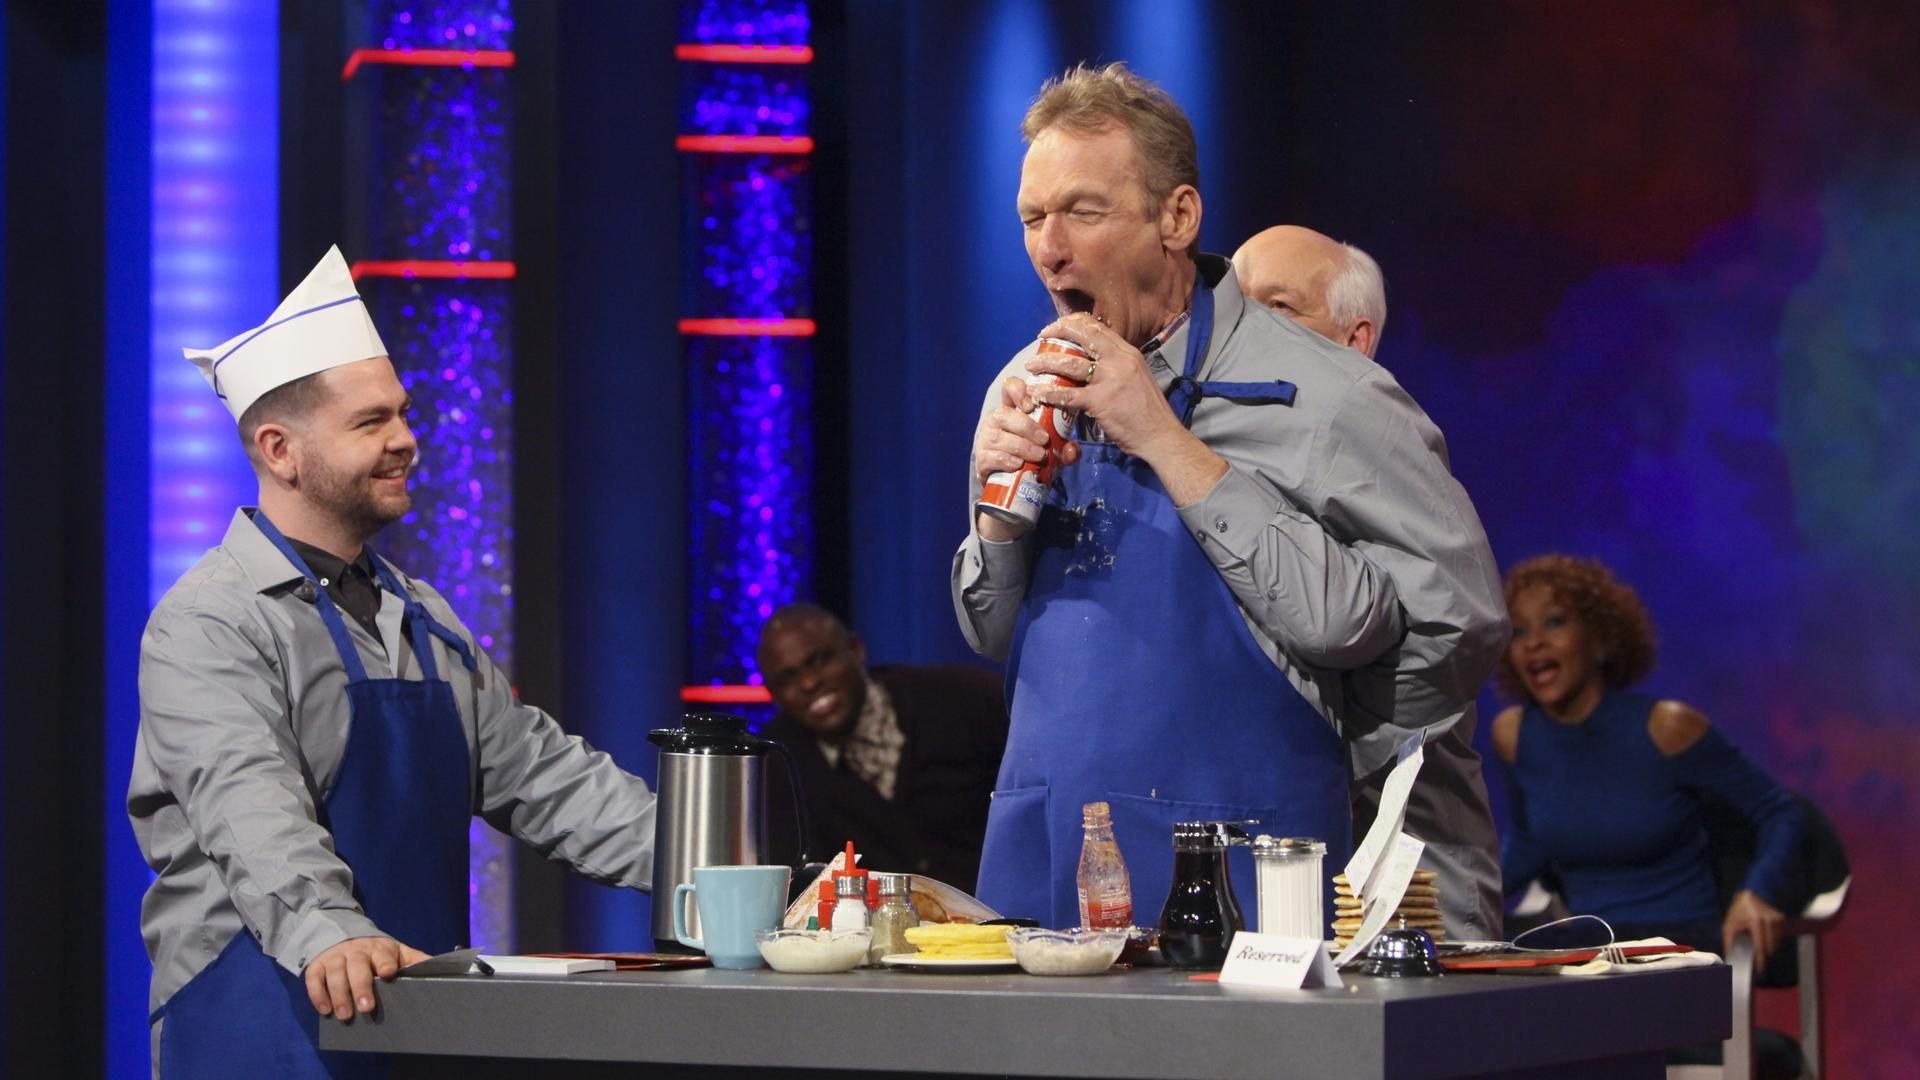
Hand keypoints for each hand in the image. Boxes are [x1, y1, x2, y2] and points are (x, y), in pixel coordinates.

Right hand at [304, 935, 430, 1020]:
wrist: (341, 935)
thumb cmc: (375, 952)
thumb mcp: (396, 951)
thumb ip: (414, 960)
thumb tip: (440, 967)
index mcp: (379, 949)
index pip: (383, 955)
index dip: (385, 963)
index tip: (388, 974)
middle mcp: (355, 952)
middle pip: (357, 967)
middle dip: (361, 987)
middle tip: (366, 1008)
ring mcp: (335, 958)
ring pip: (335, 974)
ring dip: (339, 995)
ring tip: (345, 1015)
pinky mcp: (316, 965)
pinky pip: (314, 979)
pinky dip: (318, 994)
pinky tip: (324, 1010)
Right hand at [970, 374, 1080, 539]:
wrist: (1011, 481)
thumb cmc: (1031, 456)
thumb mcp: (1051, 448)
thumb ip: (1064, 448)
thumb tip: (1072, 450)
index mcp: (1012, 409)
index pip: (1009, 387)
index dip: (1018, 391)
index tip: (1031, 405)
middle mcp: (996, 420)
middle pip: (1005, 414)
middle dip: (1027, 427)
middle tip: (1045, 439)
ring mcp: (986, 439)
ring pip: (1000, 438)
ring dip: (1022, 446)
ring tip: (1038, 456)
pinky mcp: (982, 459)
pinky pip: (993, 457)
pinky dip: (1008, 461)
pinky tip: (1019, 465)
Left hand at [1030, 313, 1227, 504]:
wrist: (1161, 435)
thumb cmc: (1149, 411)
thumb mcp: (1137, 377)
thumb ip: (1118, 366)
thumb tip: (1095, 362)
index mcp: (1128, 353)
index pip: (1099, 328)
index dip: (1075, 323)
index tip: (1059, 325)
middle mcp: (1120, 360)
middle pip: (1083, 336)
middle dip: (1058, 331)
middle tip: (1041, 336)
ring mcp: (1110, 379)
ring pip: (1070, 362)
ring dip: (1046, 362)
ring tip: (1031, 365)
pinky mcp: (1101, 401)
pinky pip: (1068, 394)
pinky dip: (1049, 392)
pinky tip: (1037, 393)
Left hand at [1722, 890, 1784, 969]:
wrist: (1750, 895)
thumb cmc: (1738, 912)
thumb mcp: (1729, 925)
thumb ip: (1730, 942)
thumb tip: (1730, 959)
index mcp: (1755, 922)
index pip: (1761, 947)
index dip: (1760, 960)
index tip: (1759, 970)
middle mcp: (1769, 921)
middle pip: (1770, 948)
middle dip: (1764, 956)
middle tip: (1757, 961)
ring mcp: (1778, 919)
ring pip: (1776, 944)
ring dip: (1768, 948)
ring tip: (1758, 945)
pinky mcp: (1782, 919)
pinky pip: (1779, 937)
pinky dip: (1772, 941)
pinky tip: (1764, 937)